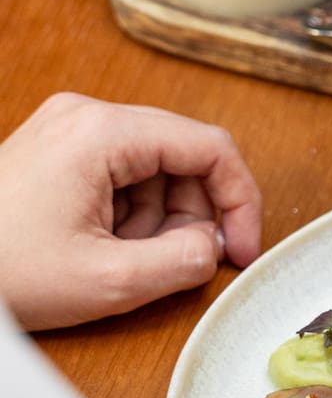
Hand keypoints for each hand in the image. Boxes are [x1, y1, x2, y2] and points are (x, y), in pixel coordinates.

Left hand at [0, 94, 260, 328]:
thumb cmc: (4, 271)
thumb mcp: (109, 281)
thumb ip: (182, 262)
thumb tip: (213, 248)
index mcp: (103, 133)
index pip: (210, 147)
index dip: (240, 201)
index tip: (241, 249)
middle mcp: (87, 116)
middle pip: (183, 156)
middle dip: (193, 215)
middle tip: (177, 264)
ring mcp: (69, 129)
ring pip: (154, 169)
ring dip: (158, 220)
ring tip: (123, 260)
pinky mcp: (57, 150)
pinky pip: (121, 175)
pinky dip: (128, 216)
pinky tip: (102, 248)